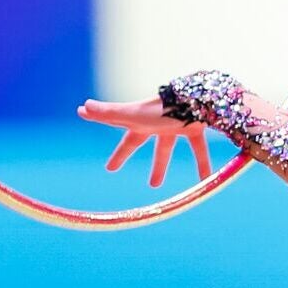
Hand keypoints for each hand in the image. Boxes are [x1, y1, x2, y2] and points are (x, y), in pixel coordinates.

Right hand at [77, 95, 213, 187]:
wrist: (197, 100)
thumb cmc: (163, 109)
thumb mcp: (134, 115)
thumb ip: (109, 114)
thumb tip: (82, 107)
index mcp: (141, 120)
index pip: (119, 127)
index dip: (105, 131)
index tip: (90, 130)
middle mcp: (156, 121)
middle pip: (138, 140)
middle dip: (124, 153)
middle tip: (110, 168)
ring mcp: (175, 123)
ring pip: (166, 147)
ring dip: (161, 166)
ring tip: (155, 186)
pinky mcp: (195, 127)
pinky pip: (198, 149)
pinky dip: (202, 164)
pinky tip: (205, 180)